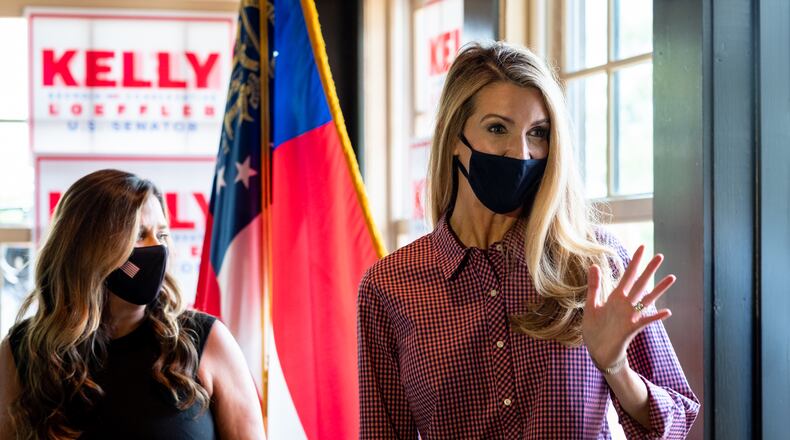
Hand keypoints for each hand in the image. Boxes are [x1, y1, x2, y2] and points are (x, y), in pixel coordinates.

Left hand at [582, 245, 675, 369]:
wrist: (597, 352)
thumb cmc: (595, 330)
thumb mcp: (591, 305)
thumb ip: (594, 286)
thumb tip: (594, 264)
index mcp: (615, 297)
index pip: (627, 276)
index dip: (634, 262)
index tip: (642, 247)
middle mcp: (625, 305)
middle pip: (640, 284)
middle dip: (649, 270)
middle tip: (660, 255)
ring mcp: (630, 316)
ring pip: (647, 299)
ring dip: (659, 289)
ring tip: (672, 278)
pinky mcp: (630, 329)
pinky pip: (645, 321)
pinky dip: (656, 317)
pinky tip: (668, 311)